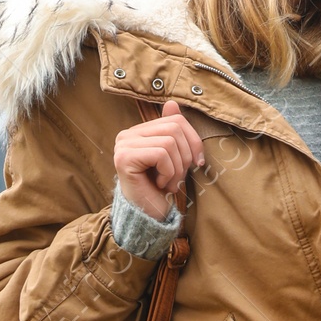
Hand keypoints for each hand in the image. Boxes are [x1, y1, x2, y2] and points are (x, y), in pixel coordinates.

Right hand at [112, 104, 205, 220]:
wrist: (147, 217)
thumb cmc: (160, 188)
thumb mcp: (173, 157)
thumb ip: (171, 131)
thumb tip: (172, 103)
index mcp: (138, 132)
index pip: (175, 120)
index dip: (193, 140)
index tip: (197, 162)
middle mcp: (126, 135)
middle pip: (174, 128)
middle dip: (185, 156)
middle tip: (178, 177)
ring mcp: (123, 146)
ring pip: (169, 142)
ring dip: (177, 169)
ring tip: (168, 183)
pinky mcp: (124, 158)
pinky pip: (161, 154)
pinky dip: (168, 173)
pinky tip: (160, 185)